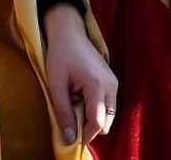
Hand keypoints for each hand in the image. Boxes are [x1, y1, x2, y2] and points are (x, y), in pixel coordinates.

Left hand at [42, 4, 116, 145]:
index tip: (72, 138)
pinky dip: (98, 110)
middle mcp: (111, 85)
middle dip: (90, 127)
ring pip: (110, 116)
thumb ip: (63, 112)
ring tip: (76, 107)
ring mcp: (114, 83)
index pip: (98, 123)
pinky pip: (109, 105)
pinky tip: (82, 100)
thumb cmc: (60, 55)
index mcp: (97, 86)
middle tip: (72, 119)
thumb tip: (69, 138)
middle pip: (107, 122)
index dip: (85, 135)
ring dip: (95, 119)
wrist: (69, 32)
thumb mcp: (56, 85)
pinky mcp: (113, 81)